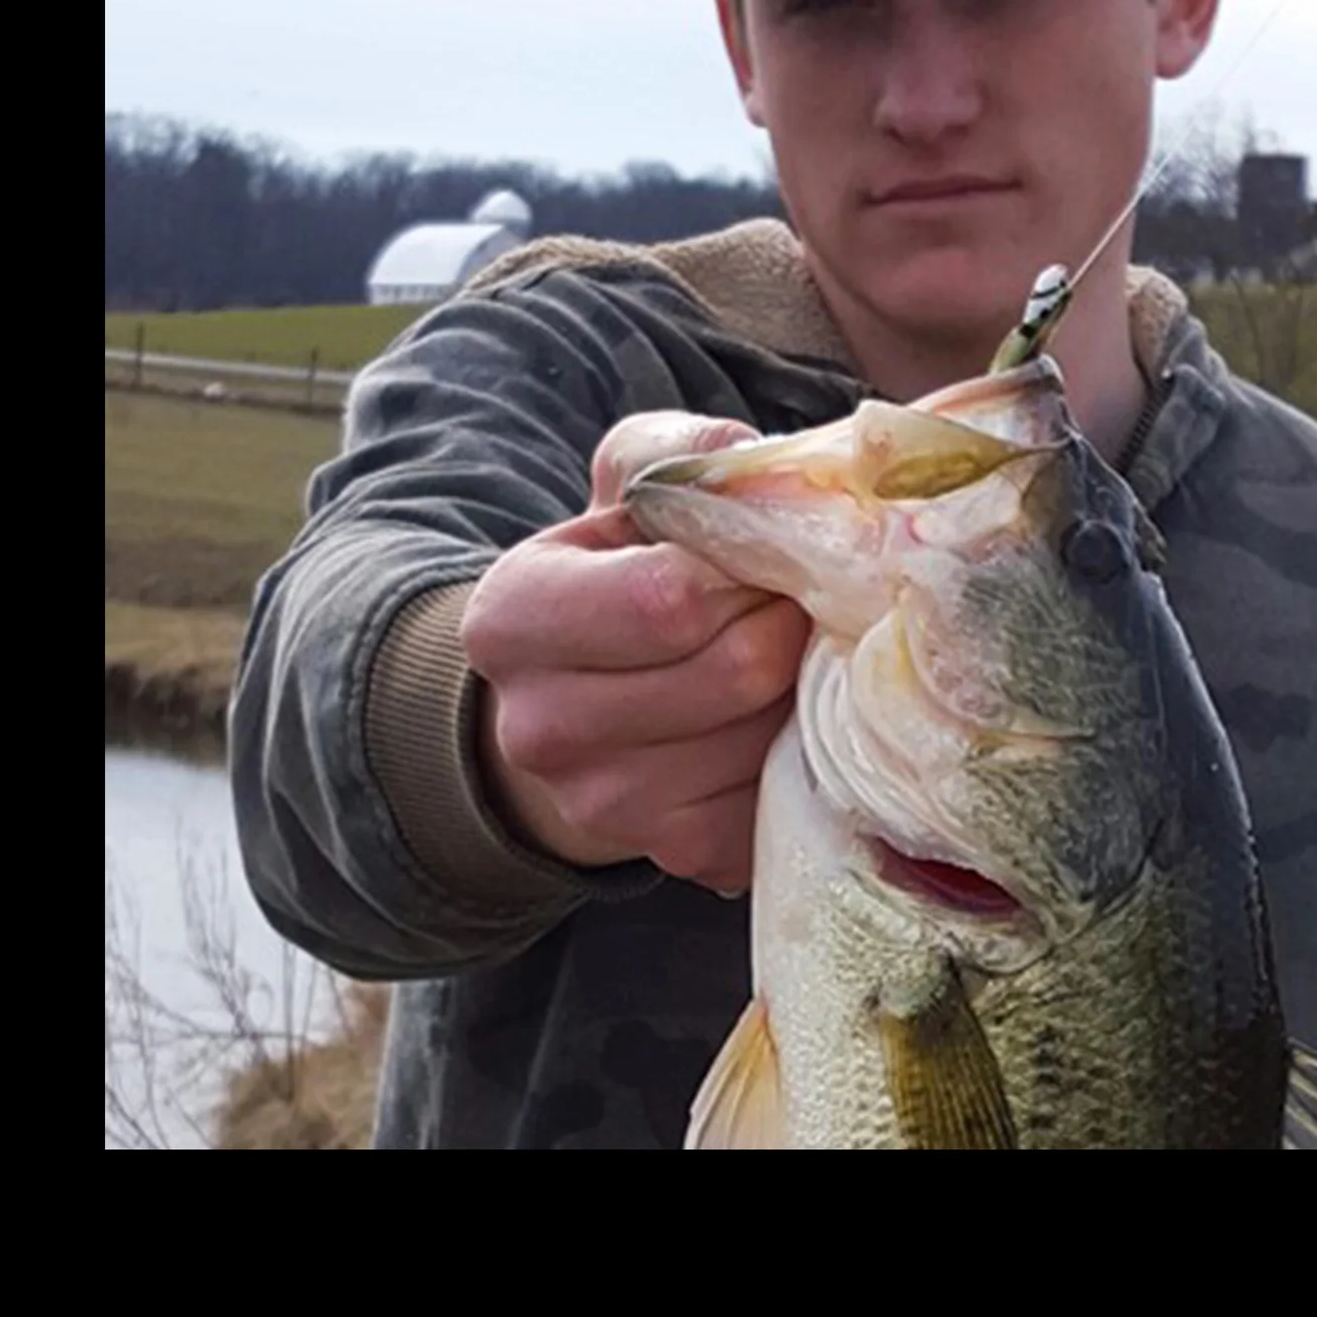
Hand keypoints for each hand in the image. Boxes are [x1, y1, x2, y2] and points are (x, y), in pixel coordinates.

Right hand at [463, 413, 807, 896]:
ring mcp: (605, 808)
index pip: (667, 599)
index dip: (746, 566)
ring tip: (791, 651)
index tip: (764, 551)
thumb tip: (753, 470)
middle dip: (788, 621)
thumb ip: (678, 460)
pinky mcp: (677, 856)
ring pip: (767, 735)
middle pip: (733, 671)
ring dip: (804, 686)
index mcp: (512, 621)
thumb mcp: (626, 492)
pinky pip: (784, 796)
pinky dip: (804, 750)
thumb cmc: (620, 574)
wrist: (587, 702)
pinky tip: (787, 715)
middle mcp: (540, 729)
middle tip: (798, 598)